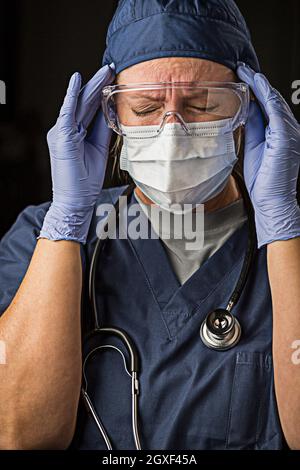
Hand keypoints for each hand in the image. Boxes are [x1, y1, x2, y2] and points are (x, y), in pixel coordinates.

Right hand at [39, 64, 114, 243]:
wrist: (76, 201)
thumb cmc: (85, 181)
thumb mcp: (100, 150)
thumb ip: (104, 130)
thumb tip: (113, 111)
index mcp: (75, 133)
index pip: (89, 108)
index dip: (101, 93)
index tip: (113, 78)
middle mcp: (66, 130)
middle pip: (84, 102)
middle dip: (98, 84)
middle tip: (112, 67)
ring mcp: (61, 133)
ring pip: (78, 104)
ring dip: (91, 86)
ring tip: (104, 71)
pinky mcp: (61, 138)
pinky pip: (67, 113)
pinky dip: (72, 96)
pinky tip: (77, 81)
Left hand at [237, 63, 299, 247]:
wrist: (270, 200)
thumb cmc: (262, 179)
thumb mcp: (252, 145)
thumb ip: (251, 126)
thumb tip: (244, 107)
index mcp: (278, 132)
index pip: (267, 105)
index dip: (255, 89)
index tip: (241, 76)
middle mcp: (288, 129)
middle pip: (272, 99)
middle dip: (257, 82)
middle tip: (241, 67)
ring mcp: (290, 132)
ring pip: (275, 102)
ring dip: (260, 85)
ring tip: (246, 71)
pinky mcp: (286, 138)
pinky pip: (276, 113)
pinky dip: (267, 98)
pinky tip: (258, 86)